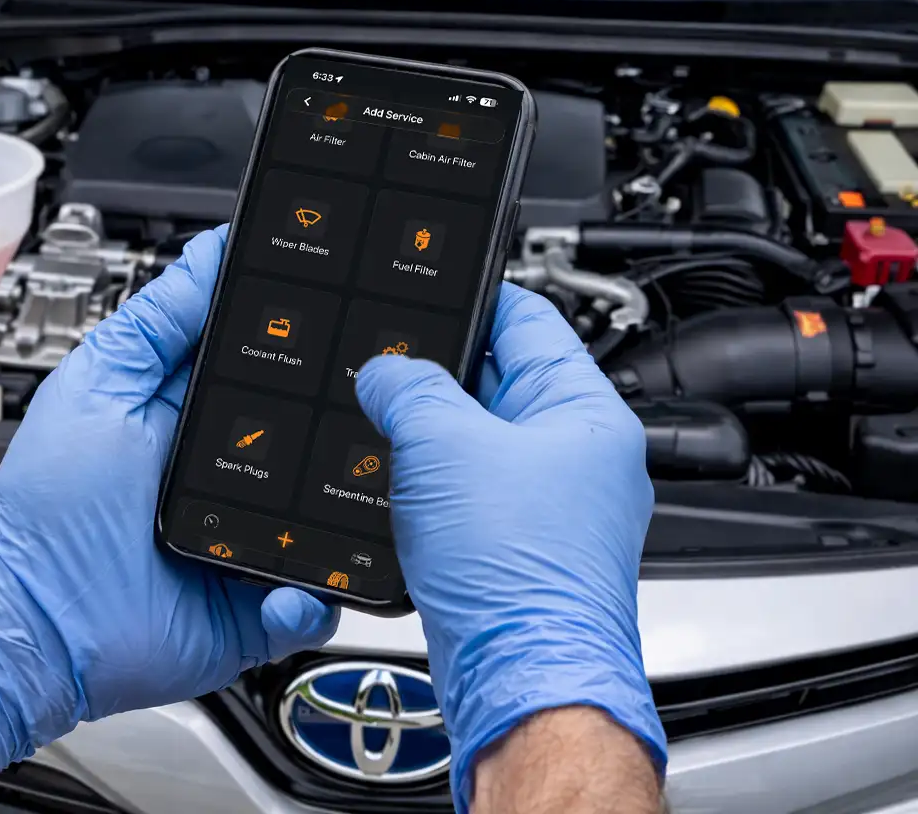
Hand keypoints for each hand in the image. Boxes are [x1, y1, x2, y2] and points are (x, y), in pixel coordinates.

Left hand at [0, 227, 338, 767]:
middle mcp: (235, 472)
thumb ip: (158, 321)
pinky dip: (316, 597)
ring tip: (350, 504)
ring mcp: (252, 539)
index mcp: (198, 413)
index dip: (309, 341)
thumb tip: (214, 250)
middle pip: (318, 434)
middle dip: (350, 422)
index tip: (349, 310)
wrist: (38, 621)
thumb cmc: (51, 509)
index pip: (272, 363)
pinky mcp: (259, 605)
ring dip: (351, 513)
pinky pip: (316, 600)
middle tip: (377, 409)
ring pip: (333, 517)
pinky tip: (294, 584)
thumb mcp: (100, 386)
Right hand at [355, 284, 665, 811]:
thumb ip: (408, 387)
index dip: (468, 297)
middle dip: (436, 376)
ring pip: (476, 444)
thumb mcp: (443, 445)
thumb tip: (385, 371)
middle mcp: (578, 458)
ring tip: (386, 432)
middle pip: (497, 382)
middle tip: (385, 369)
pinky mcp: (518, 552)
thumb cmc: (518, 575)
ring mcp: (551, 508)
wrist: (520, 679)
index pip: (527, 318)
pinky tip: (398, 491)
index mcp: (584, 412)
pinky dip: (432, 488)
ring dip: (430, 438)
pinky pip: (468, 497)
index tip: (421, 290)